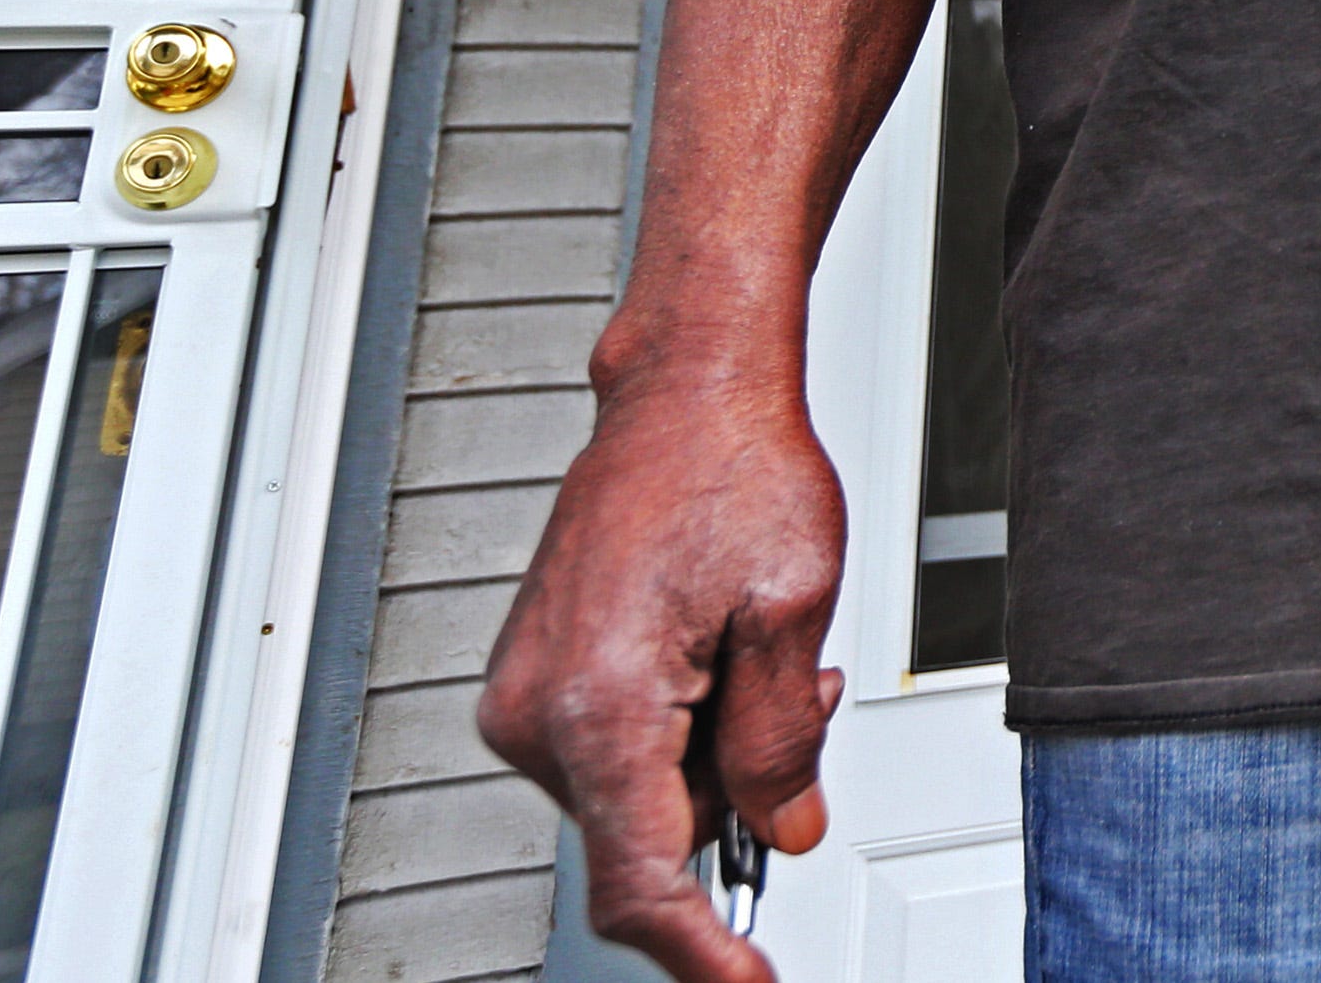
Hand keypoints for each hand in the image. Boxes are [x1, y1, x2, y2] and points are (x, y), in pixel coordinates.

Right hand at [478, 365, 847, 982]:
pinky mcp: (535, 682)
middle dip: (738, 796)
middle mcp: (538, 712)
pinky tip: (715, 655)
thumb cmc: (732, 468)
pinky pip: (620, 752)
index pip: (640, 884)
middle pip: (651, 838)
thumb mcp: (793, 611)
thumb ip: (781, 743)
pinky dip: (683, 728)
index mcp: (599, 706)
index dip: (699, 951)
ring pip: (641, 796)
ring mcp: (526, 698)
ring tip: (754, 651)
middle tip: (793, 699)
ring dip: (715, 754)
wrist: (683, 393)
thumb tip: (782, 831)